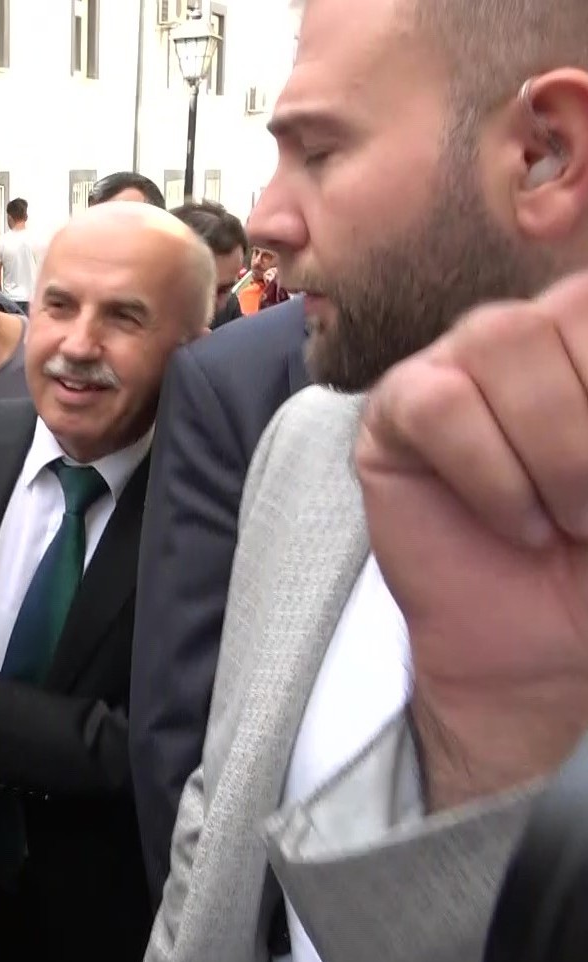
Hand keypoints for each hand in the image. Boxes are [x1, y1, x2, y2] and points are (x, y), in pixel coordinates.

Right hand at [355, 271, 587, 809]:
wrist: (547, 651)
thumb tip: (586, 429)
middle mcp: (537, 332)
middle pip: (569, 305)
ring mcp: (459, 365)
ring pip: (500, 337)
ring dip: (553, 447)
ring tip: (566, 518)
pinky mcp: (396, 414)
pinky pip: (437, 404)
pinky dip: (486, 470)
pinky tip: (512, 522)